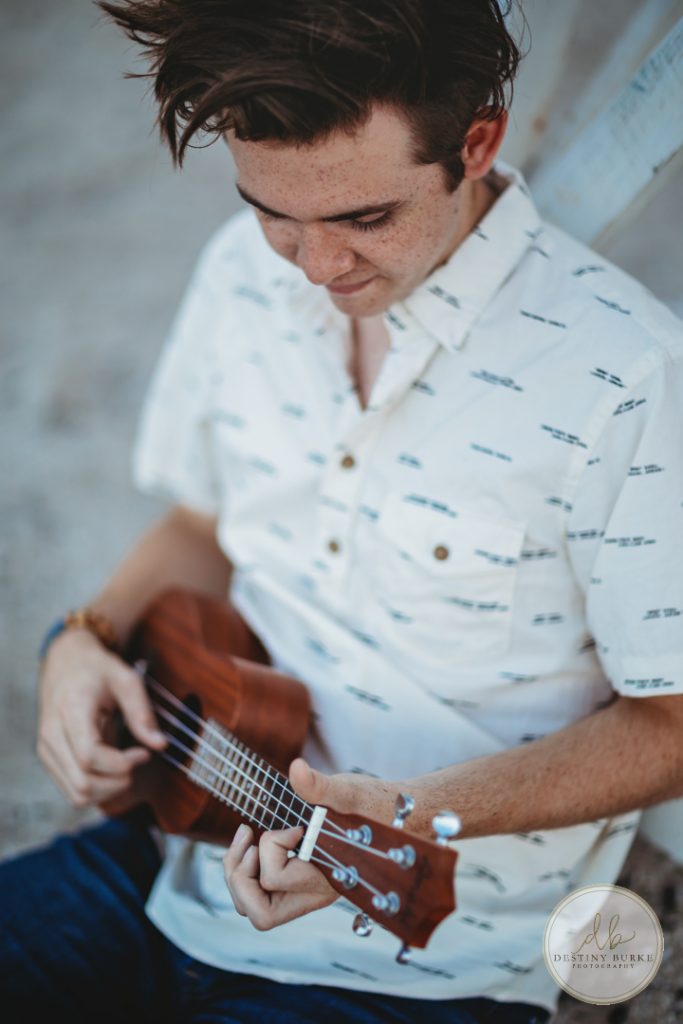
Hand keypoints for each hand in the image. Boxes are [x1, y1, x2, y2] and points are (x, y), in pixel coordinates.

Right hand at [37, 628, 165, 806]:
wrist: (65, 661)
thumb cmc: (96, 669)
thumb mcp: (126, 679)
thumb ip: (142, 712)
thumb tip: (160, 744)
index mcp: (71, 711)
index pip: (90, 756)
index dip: (121, 764)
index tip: (143, 753)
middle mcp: (51, 734)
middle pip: (83, 782)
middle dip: (117, 782)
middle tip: (136, 762)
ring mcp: (47, 749)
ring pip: (76, 793)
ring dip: (108, 790)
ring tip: (125, 768)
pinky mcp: (48, 758)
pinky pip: (71, 790)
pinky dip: (96, 789)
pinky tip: (111, 770)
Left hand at [222, 757, 402, 930]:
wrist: (397, 820)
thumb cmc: (375, 807)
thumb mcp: (349, 792)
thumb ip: (321, 786)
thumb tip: (297, 769)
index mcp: (326, 879)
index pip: (275, 879)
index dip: (272, 847)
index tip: (294, 826)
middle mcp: (312, 894)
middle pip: (258, 913)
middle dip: (240, 876)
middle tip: (249, 841)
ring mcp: (304, 891)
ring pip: (254, 908)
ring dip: (238, 874)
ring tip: (246, 839)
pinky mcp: (298, 880)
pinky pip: (261, 892)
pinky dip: (247, 868)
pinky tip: (252, 839)